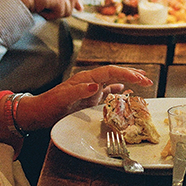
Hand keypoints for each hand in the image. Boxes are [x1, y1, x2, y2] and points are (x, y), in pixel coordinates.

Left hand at [21, 66, 152, 127]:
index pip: (111, 71)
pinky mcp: (88, 99)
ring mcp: (90, 90)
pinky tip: (125, 91)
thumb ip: (80, 92)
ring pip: (114, 82)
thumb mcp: (63, 99)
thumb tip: (97, 87)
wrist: (37, 113)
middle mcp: (90, 82)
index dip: (127, 73)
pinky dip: (119, 91)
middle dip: (132, 75)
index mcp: (86, 78)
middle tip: (148, 79)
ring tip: (142, 82)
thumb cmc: (48, 105)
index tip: (140, 78)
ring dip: (128, 81)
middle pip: (115, 74)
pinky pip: (108, 93)